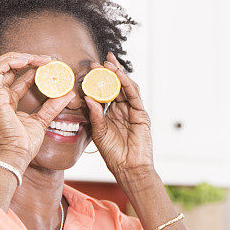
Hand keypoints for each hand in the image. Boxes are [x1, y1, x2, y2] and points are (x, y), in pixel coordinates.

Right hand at [0, 52, 75, 169]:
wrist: (15, 156)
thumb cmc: (24, 144)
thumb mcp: (42, 121)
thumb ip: (52, 107)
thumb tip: (68, 95)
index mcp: (7, 101)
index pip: (17, 78)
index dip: (33, 69)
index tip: (51, 66)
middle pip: (7, 67)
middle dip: (27, 60)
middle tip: (48, 60)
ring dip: (20, 57)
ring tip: (39, 59)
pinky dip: (12, 61)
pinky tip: (28, 62)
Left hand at [87, 53, 153, 178]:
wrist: (128, 167)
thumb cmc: (113, 153)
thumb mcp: (99, 132)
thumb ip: (95, 115)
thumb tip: (87, 97)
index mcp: (110, 113)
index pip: (104, 92)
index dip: (97, 80)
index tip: (87, 68)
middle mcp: (122, 109)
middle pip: (115, 86)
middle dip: (108, 72)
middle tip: (97, 61)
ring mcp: (133, 111)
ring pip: (126, 88)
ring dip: (118, 75)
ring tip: (108, 64)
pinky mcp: (141, 114)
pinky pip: (134, 96)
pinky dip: (127, 85)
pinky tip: (119, 76)